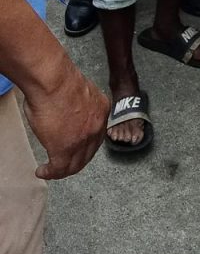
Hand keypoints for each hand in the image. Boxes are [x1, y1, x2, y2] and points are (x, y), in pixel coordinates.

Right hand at [23, 55, 108, 179]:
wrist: (53, 81)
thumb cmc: (59, 80)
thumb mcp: (79, 93)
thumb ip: (78, 108)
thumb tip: (68, 114)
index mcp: (101, 109)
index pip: (96, 135)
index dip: (84, 145)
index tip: (74, 147)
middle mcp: (96, 126)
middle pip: (88, 152)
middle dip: (75, 160)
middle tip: (62, 164)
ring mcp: (82, 139)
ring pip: (75, 164)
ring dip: (62, 170)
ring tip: (50, 170)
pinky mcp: (65, 149)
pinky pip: (59, 168)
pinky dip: (50, 173)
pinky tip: (42, 171)